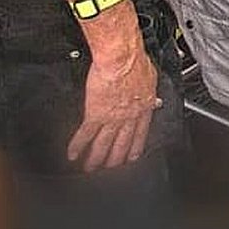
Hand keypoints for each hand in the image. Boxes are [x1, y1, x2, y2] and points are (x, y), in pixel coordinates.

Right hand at [67, 32, 160, 172]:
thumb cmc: (136, 62)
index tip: (131, 157)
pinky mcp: (95, 114)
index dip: (135, 148)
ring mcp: (111, 118)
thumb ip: (151, 93)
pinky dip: (77, 146)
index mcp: (142, 108)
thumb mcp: (151, 78)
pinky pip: (85, 134)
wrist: (122, 57)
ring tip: (90, 169)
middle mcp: (128, 117)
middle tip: (110, 170)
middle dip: (115, 160)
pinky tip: (72, 154)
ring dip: (95, 159)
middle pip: (121, 144)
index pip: (140, 134)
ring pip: (103, 144)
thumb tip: (156, 100)